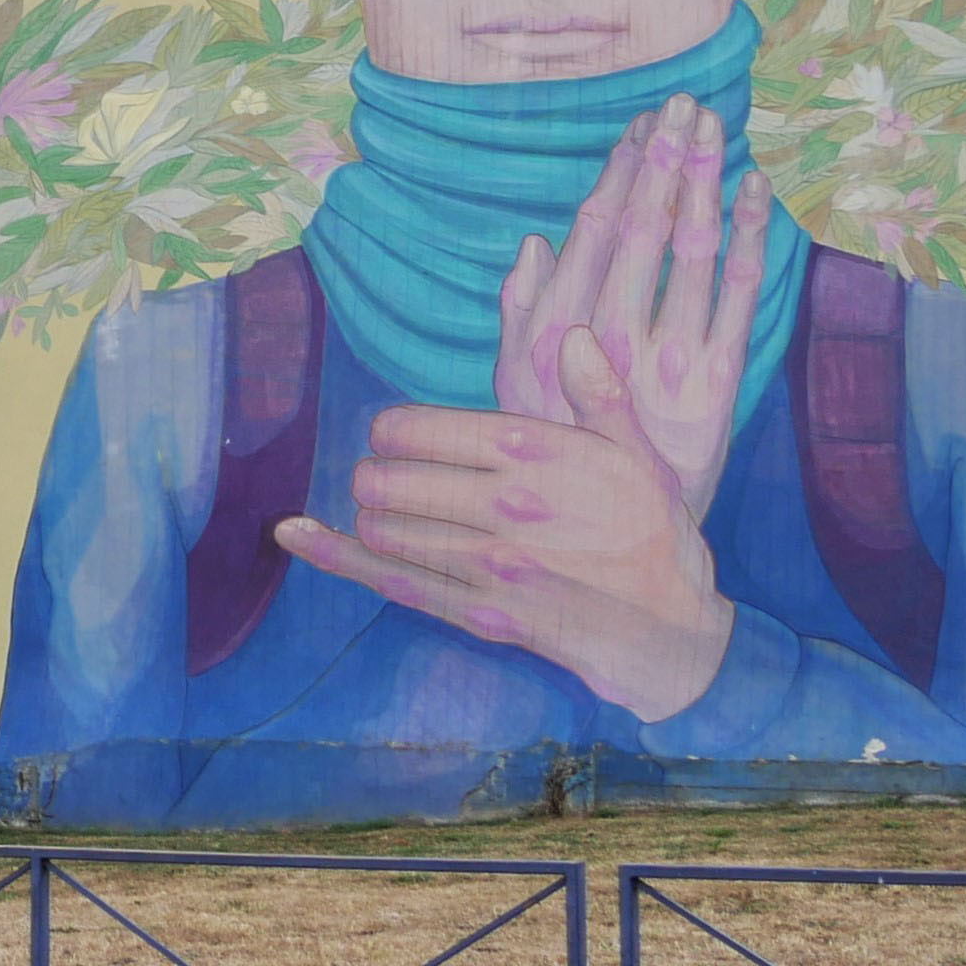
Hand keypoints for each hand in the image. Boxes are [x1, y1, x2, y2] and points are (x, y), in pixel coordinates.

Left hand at [276, 332, 736, 722]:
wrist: (669, 631)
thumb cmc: (654, 534)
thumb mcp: (640, 453)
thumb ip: (600, 393)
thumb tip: (571, 334)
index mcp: (535, 455)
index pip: (417, 428)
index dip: (393, 429)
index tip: (399, 435)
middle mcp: (503, 507)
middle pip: (387, 479)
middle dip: (378, 473)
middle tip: (392, 477)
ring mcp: (487, 565)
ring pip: (384, 528)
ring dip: (373, 514)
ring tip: (389, 510)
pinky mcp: (478, 613)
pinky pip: (390, 581)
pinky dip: (334, 555)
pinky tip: (296, 533)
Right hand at [495, 96, 767, 521]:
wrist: (624, 531)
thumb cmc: (559, 449)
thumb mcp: (513, 385)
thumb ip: (518, 313)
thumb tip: (534, 244)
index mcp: (560, 329)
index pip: (596, 230)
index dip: (622, 172)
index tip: (640, 126)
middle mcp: (615, 336)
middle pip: (647, 228)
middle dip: (666, 160)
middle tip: (683, 104)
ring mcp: (671, 357)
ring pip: (693, 251)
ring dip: (704, 182)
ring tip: (713, 128)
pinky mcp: (720, 381)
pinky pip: (741, 296)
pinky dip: (750, 239)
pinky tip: (755, 191)